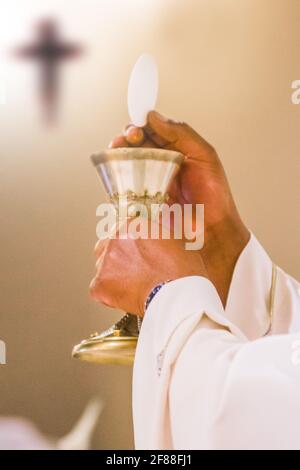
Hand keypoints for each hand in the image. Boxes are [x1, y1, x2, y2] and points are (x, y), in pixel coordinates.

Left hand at [89, 226, 206, 315]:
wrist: (179, 297)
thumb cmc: (183, 272)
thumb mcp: (176, 240)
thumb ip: (158, 233)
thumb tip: (156, 233)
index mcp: (132, 225)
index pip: (119, 230)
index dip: (127, 243)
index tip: (131, 251)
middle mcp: (115, 240)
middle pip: (105, 246)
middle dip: (116, 256)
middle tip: (132, 268)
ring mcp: (105, 263)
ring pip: (101, 266)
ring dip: (113, 273)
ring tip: (133, 283)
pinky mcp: (100, 285)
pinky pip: (98, 287)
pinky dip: (109, 292)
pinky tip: (126, 294)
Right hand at [109, 112, 249, 303]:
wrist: (212, 230)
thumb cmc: (214, 195)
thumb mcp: (205, 156)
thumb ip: (182, 134)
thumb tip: (154, 116)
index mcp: (177, 149)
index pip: (154, 129)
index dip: (143, 123)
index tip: (139, 125)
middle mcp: (161, 163)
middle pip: (137, 143)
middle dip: (128, 136)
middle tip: (130, 138)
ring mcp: (150, 181)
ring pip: (127, 161)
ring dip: (119, 152)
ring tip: (118, 148)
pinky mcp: (141, 199)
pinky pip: (123, 183)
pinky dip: (115, 174)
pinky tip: (115, 169)